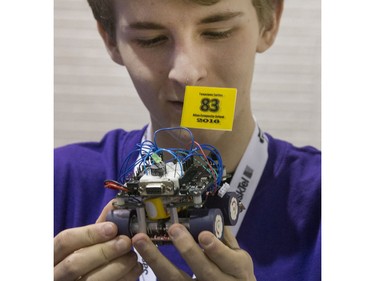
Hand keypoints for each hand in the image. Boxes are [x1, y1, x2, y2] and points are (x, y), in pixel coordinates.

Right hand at [54, 222, 142, 280]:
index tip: (112, 228)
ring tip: (132, 256)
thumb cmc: (84, 259)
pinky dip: (124, 278)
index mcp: (53, 254)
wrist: (83, 278)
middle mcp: (57, 273)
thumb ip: (96, 228)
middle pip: (75, 263)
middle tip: (126, 242)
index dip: (89, 233)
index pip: (65, 241)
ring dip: (117, 266)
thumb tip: (116, 205)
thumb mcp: (83, 244)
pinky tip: (134, 269)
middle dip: (104, 251)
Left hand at [132, 224, 255, 280]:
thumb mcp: (239, 256)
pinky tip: (138, 256)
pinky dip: (153, 269)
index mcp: (238, 270)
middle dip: (188, 250)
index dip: (216, 249)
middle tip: (174, 229)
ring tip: (141, 240)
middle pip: (204, 270)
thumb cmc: (235, 274)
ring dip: (157, 260)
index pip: (229, 260)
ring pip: (177, 279)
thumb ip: (226, 238)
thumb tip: (212, 214)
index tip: (203, 235)